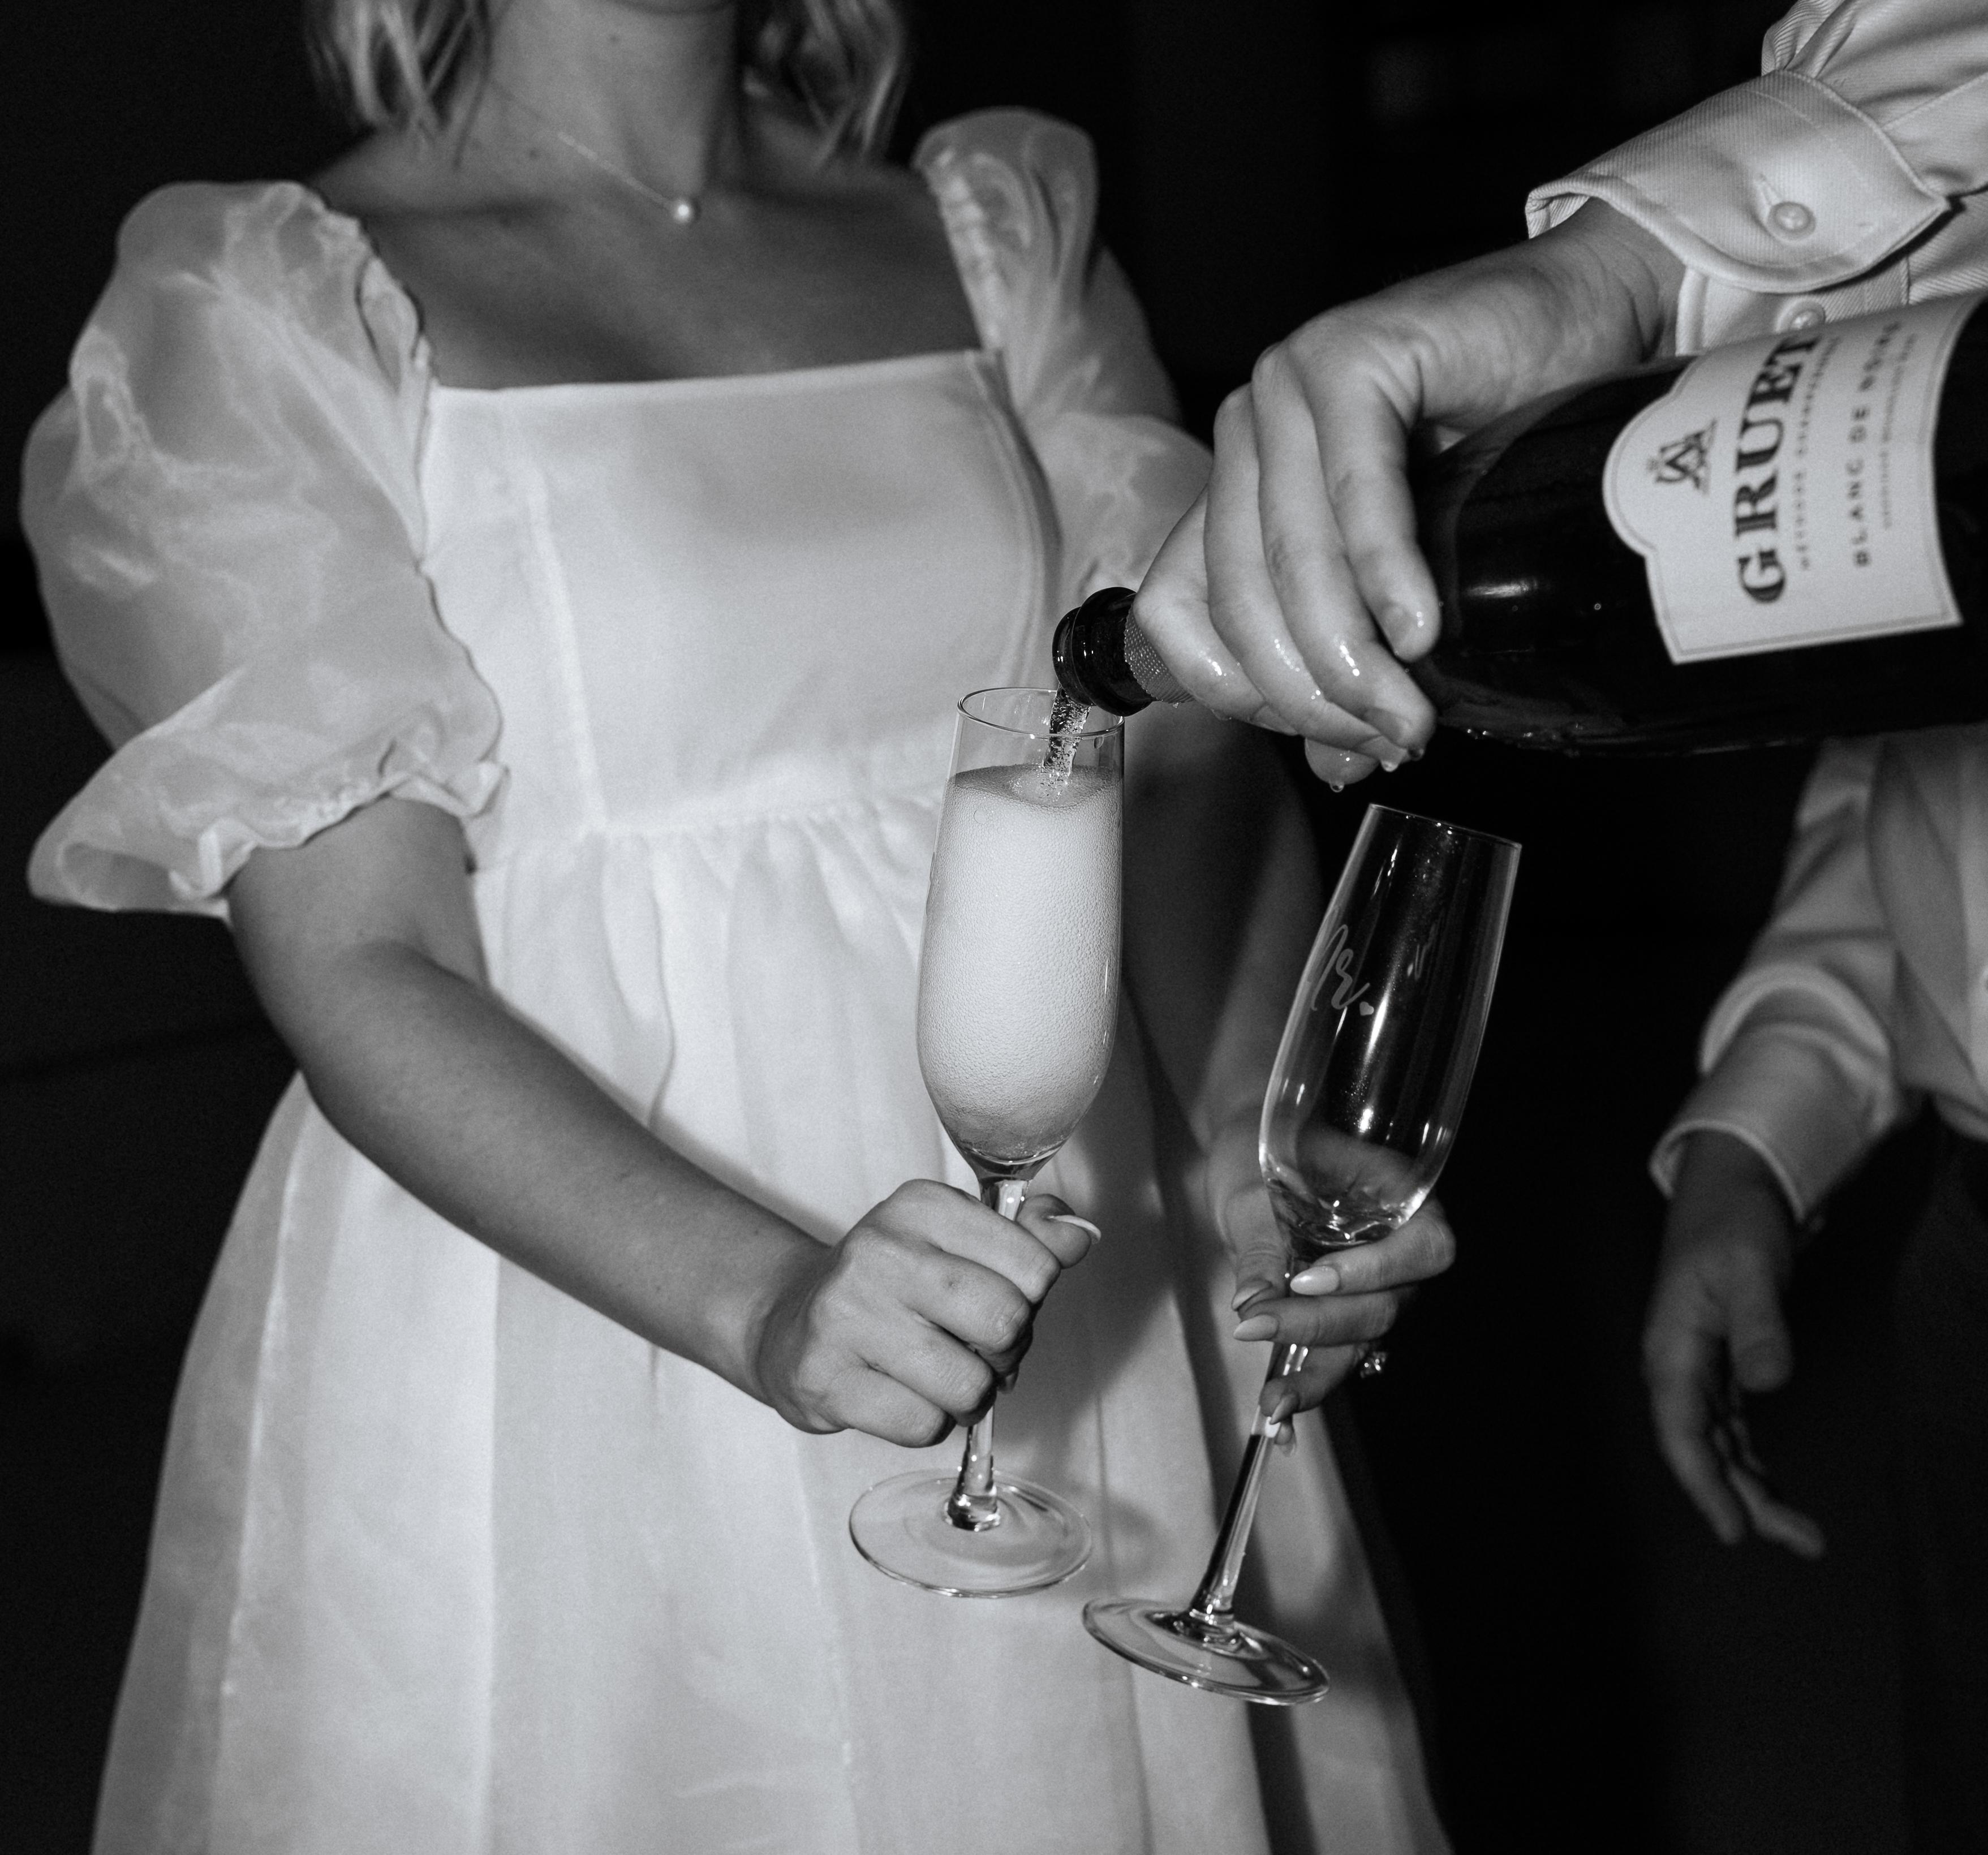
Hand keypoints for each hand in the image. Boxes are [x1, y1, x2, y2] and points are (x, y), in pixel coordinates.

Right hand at [748, 1180, 1096, 1447]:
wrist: (789, 1324)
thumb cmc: (894, 1287)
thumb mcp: (959, 1244)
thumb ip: (1031, 1240)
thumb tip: (1083, 1235)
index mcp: (922, 1205)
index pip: (1036, 1265)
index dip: (1030, 1298)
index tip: (994, 1299)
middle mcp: (880, 1249)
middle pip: (1007, 1323)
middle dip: (1006, 1352)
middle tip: (973, 1348)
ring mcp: (846, 1314)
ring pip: (970, 1385)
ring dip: (969, 1396)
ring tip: (939, 1375)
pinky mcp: (824, 1377)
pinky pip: (923, 1425)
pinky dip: (926, 1423)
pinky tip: (899, 1394)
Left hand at [1134, 203, 1682, 785]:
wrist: (1593, 319)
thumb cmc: (1505, 445)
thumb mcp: (1417, 572)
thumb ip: (1362, 661)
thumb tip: (1343, 767)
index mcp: (1235, 492)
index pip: (1174, 615)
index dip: (1236, 695)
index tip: (1324, 737)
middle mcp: (1244, 440)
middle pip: (1238, 602)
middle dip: (1312, 695)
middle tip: (1390, 738)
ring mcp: (1285, 392)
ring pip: (1290, 561)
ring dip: (1350, 656)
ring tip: (1412, 713)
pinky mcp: (1349, 357)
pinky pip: (1354, 494)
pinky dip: (1384, 573)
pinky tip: (1421, 630)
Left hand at [1206, 1112, 1457, 1415]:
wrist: (1246, 1147)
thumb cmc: (1259, 1150)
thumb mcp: (1255, 1186)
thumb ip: (1261, 1242)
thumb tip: (1254, 1300)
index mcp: (1400, 1197)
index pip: (1424, 1247)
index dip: (1374, 1272)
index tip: (1306, 1279)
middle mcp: (1399, 1246)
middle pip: (1387, 1305)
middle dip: (1321, 1324)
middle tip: (1253, 1325)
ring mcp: (1376, 1284)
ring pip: (1363, 1339)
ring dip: (1317, 1375)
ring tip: (1273, 1404)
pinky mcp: (1343, 1311)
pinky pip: (1338, 1353)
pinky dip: (1308, 1383)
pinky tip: (1277, 1417)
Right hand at [1644, 1131, 1823, 1556]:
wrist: (1730, 1187)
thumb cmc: (1735, 1220)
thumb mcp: (1753, 1265)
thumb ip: (1759, 1324)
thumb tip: (1767, 1384)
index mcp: (1672, 1347)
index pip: (1681, 1431)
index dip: (1704, 1485)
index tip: (1735, 1531)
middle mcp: (1676, 1365)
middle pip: (1701, 1450)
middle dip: (1741, 1500)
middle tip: (1802, 1541)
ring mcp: (1694, 1367)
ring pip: (1715, 1444)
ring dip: (1749, 1488)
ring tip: (1800, 1531)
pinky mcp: (1716, 1364)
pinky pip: (1728, 1428)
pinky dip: (1748, 1460)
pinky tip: (1771, 1487)